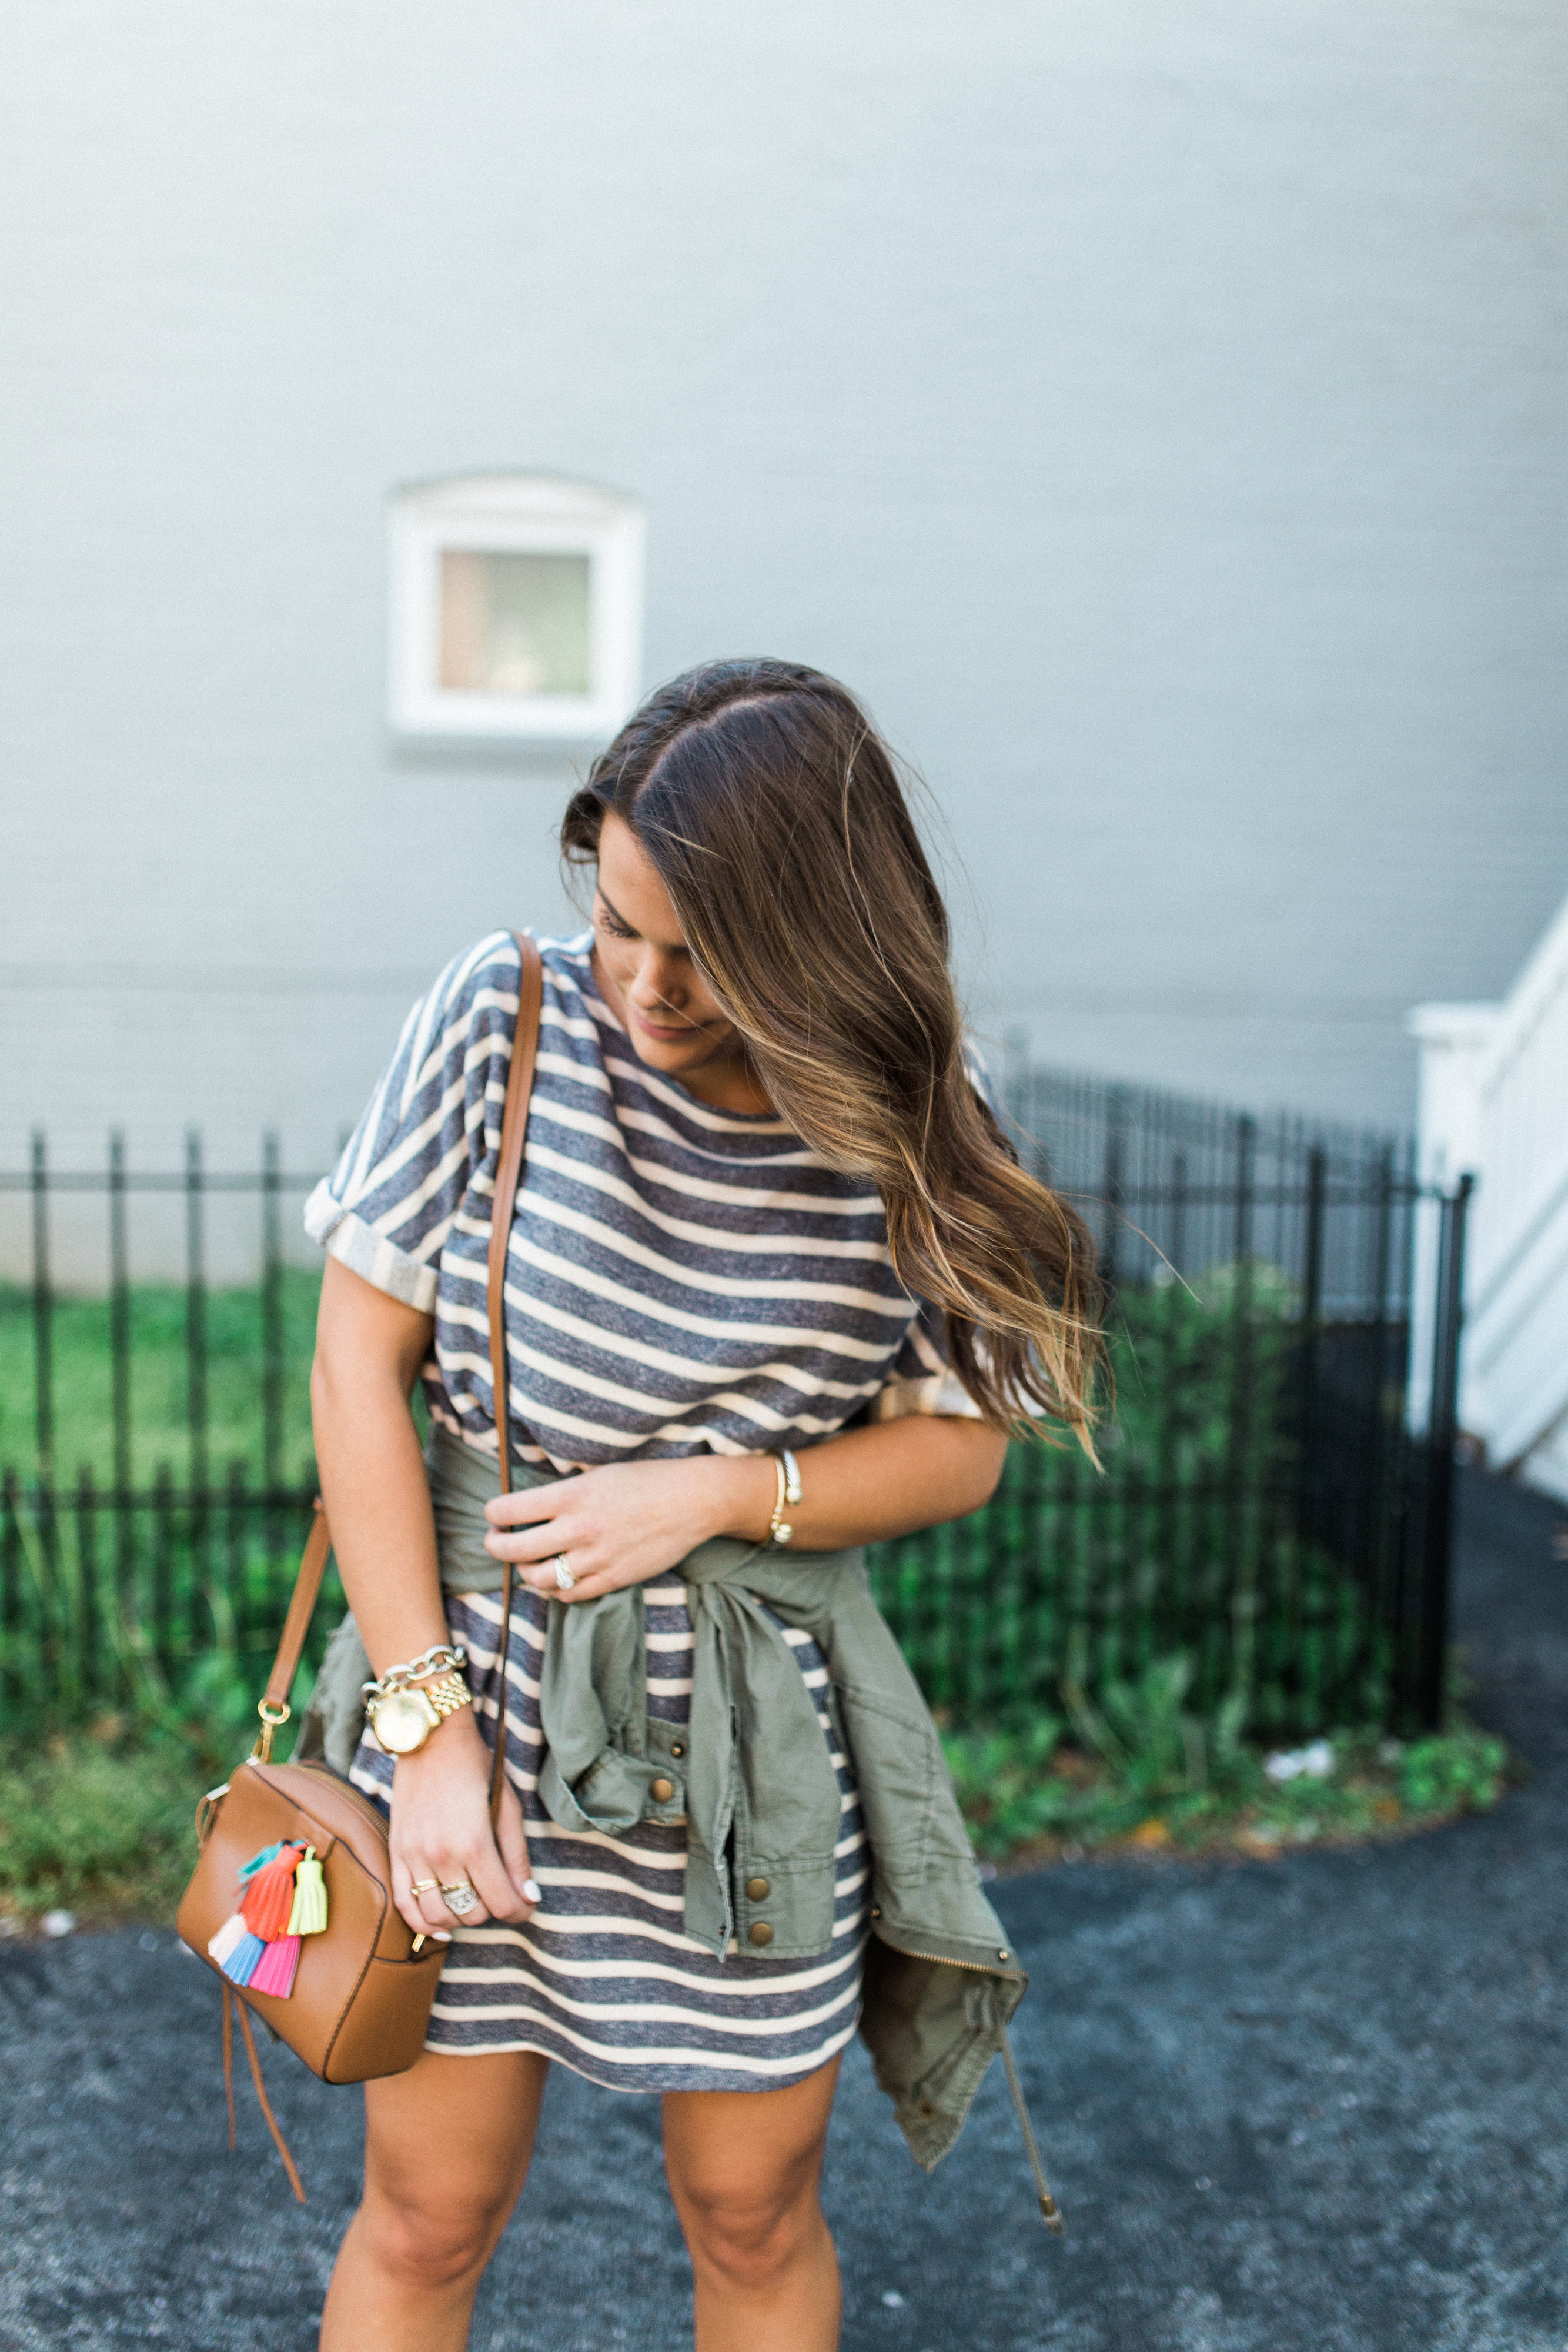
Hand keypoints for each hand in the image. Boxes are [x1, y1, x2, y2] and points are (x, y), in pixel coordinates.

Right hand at [388, 1708, 538, 1936]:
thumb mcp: (507, 1806)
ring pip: (439, 1915)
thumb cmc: (476, 1768)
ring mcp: (415, 1857)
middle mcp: (442, 1856)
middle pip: (471, 1912)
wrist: (431, 1740)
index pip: (501, 1903)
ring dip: (461, 1918)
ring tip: (474, 1902)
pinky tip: (442, 1925)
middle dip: (492, 1911)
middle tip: (500, 1895)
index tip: (526, 1907)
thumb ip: (517, 1856)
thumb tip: (529, 1897)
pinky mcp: (397, 1854)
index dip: (519, 1912)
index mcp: (474, 1843)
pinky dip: (423, 1923)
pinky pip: (405, 1905)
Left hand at [482, 1455, 773, 1603]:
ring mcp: (595, 1558)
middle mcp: (578, 1529)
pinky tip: (555, 1579)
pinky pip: (569, 1595)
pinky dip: (555, 1591)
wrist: (692, 1501)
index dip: (493, 1513)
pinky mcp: (612, 1579)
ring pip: (539, 1578)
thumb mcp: (598, 1474)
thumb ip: (565, 1492)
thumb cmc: (647, 1480)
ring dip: (525, 1572)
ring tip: (525, 1563)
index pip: (510, 1509)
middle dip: (496, 1546)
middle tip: (494, 1541)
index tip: (492, 1513)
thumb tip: (531, 1505)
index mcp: (572, 1496)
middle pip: (516, 1550)